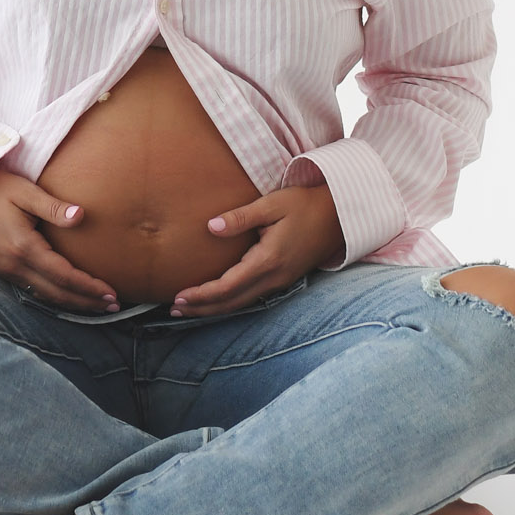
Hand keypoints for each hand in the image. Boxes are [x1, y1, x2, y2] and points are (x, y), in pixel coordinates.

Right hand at [0, 166, 119, 314]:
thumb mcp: (24, 191)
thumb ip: (53, 207)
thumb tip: (81, 215)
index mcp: (22, 247)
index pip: (64, 276)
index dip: (89, 287)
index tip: (112, 293)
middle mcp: (12, 265)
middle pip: (56, 293)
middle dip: (86, 302)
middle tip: (114, 307)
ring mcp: (3, 269)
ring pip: (43, 295)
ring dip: (71, 302)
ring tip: (96, 305)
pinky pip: (32, 289)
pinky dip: (54, 296)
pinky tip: (67, 294)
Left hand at [170, 184, 345, 319]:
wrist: (340, 214)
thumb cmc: (305, 204)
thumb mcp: (273, 204)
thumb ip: (241, 217)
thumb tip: (210, 227)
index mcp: (268, 260)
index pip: (227, 286)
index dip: (201, 295)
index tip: (178, 296)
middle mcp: (274, 277)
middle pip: (231, 302)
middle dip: (202, 308)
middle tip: (173, 310)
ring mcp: (281, 281)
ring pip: (242, 303)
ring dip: (214, 309)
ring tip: (188, 309)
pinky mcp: (284, 279)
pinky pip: (252, 297)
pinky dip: (230, 302)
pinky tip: (218, 300)